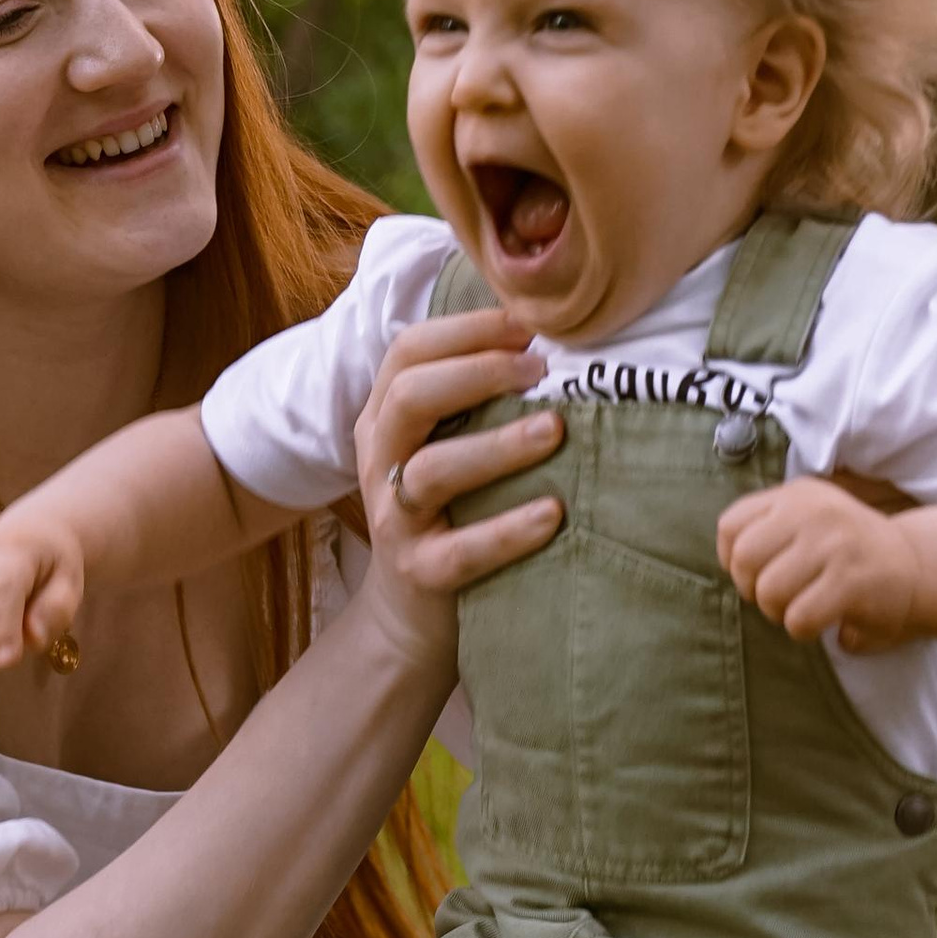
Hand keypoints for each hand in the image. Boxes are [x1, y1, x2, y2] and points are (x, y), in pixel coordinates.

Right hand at [349, 301, 566, 664]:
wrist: (411, 613)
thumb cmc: (448, 509)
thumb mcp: (443, 443)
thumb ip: (471, 394)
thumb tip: (545, 331)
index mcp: (384, 418)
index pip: (408, 351)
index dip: (467, 329)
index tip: (528, 324)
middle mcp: (380, 460)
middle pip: (410, 396)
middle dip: (479, 372)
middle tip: (541, 370)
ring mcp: (395, 518)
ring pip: (433, 470)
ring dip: (499, 445)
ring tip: (555, 430)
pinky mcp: (420, 573)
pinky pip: (462, 550)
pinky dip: (509, 531)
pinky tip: (552, 513)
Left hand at [716, 477, 930, 654]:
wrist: (918, 567)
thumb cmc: (851, 553)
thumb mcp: (810, 520)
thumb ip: (769, 529)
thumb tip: (729, 562)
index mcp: (797, 495)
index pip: (731, 525)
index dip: (732, 560)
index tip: (757, 574)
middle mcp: (813, 511)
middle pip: (743, 559)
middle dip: (753, 590)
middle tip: (778, 598)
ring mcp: (834, 543)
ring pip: (769, 591)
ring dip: (778, 613)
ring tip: (802, 609)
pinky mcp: (851, 580)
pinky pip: (798, 617)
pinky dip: (803, 629)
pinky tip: (822, 622)